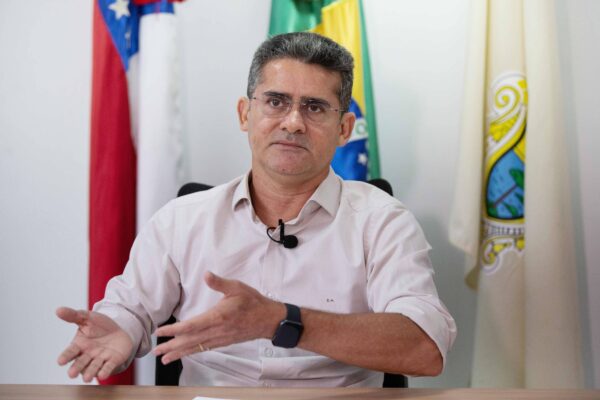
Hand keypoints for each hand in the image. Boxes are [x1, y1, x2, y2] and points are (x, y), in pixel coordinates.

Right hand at [56, 307, 133, 381]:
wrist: (119, 329)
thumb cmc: (99, 326)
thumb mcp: (87, 317)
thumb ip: (73, 315)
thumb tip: (58, 310)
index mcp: (79, 344)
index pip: (70, 352)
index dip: (65, 356)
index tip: (60, 361)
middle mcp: (88, 354)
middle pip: (80, 363)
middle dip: (76, 368)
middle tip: (71, 374)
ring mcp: (100, 358)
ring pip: (93, 367)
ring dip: (90, 372)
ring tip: (87, 378)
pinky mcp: (112, 361)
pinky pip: (108, 367)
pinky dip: (105, 371)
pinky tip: (102, 375)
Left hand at [153, 271, 284, 363]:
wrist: (268, 319)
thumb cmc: (253, 302)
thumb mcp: (237, 287)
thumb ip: (220, 283)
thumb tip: (206, 275)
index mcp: (218, 317)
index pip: (191, 326)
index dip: (174, 330)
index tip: (160, 332)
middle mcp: (217, 331)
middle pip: (190, 341)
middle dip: (172, 346)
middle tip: (156, 351)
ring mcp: (220, 338)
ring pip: (196, 347)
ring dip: (179, 353)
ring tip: (164, 358)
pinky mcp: (223, 342)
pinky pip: (204, 349)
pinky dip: (192, 352)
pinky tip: (184, 354)